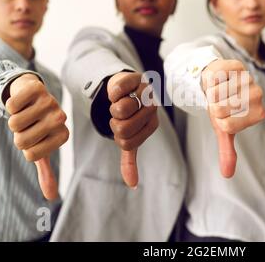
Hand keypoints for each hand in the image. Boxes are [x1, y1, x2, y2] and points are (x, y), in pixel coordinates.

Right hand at [6, 73, 68, 200]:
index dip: (26, 148)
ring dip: (13, 119)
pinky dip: (10, 104)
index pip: (31, 155)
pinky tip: (22, 101)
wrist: (33, 95)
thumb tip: (52, 198)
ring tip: (25, 113)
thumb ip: (46, 172)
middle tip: (27, 126)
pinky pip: (11, 104)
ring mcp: (50, 102)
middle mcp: (60, 118)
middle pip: (22, 141)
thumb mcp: (41, 148)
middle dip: (17, 134)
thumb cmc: (37, 125)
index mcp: (62, 135)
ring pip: (14, 122)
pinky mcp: (37, 88)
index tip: (34, 137)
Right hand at [107, 72, 157, 188]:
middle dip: (114, 122)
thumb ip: (130, 160)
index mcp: (151, 126)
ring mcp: (146, 93)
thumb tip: (132, 184)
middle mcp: (152, 110)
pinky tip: (119, 90)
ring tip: (121, 101)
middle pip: (122, 128)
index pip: (126, 143)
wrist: (129, 87)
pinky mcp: (135, 78)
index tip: (122, 125)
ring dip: (113, 107)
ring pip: (120, 109)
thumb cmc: (130, 115)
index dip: (117, 135)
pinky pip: (116, 90)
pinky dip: (112, 93)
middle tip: (120, 114)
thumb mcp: (130, 138)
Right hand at [202, 59, 264, 177]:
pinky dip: (211, 81)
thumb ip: (227, 150)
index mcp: (257, 114)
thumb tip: (227, 174)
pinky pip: (215, 79)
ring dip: (211, 93)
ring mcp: (248, 79)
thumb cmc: (222, 106)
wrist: (217, 81)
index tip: (224, 114)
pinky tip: (218, 80)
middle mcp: (257, 96)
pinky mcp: (238, 66)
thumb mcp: (223, 129)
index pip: (227, 124)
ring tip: (219, 90)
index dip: (218, 120)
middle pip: (220, 109)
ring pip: (216, 94)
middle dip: (213, 106)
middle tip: (220, 101)